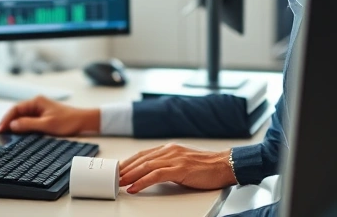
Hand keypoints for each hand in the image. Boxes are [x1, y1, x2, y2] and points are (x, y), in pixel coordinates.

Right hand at [0, 95, 99, 135]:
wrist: (83, 121)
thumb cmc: (67, 121)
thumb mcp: (46, 124)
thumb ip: (28, 124)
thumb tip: (12, 125)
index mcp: (36, 101)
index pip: (15, 108)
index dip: (6, 119)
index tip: (0, 128)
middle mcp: (36, 104)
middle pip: (17, 112)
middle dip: (8, 122)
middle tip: (0, 133)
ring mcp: (39, 110)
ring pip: (22, 117)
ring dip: (15, 125)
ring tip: (7, 135)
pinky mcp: (42, 116)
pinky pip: (28, 121)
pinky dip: (22, 127)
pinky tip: (19, 134)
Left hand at [118, 143, 236, 193]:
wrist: (224, 165)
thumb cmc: (205, 167)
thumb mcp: (181, 163)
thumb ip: (167, 166)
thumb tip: (150, 175)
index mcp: (169, 148)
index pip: (142, 155)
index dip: (128, 163)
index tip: (117, 171)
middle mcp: (170, 150)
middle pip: (141, 159)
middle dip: (124, 169)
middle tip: (111, 178)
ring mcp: (174, 158)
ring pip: (146, 166)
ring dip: (129, 175)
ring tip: (118, 183)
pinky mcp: (180, 168)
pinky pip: (156, 175)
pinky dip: (142, 181)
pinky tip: (134, 187)